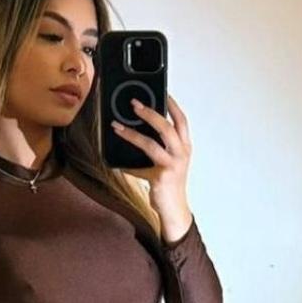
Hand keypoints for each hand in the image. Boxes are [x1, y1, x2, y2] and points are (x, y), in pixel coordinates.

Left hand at [109, 92, 193, 242]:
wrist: (174, 210)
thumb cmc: (170, 185)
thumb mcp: (168, 162)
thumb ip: (159, 147)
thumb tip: (137, 132)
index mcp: (185, 147)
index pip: (181, 120)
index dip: (172, 105)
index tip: (162, 92)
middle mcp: (181, 154)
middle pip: (167, 127)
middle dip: (150, 113)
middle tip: (134, 104)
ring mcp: (172, 166)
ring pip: (151, 144)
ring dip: (132, 134)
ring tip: (117, 127)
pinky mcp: (161, 178)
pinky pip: (139, 168)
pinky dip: (126, 165)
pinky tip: (116, 164)